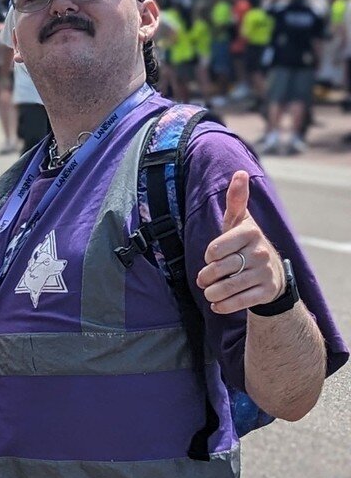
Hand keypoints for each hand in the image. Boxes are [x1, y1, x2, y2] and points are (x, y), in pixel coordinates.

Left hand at [196, 169, 284, 313]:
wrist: (273, 273)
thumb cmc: (247, 243)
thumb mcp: (240, 221)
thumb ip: (236, 199)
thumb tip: (239, 172)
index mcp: (250, 232)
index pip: (215, 249)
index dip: (208, 255)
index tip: (211, 256)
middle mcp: (260, 252)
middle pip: (219, 269)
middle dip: (206, 277)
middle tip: (204, 279)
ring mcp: (264, 273)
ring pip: (227, 287)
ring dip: (212, 292)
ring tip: (209, 292)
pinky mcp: (266, 292)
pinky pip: (239, 302)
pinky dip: (224, 305)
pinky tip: (217, 304)